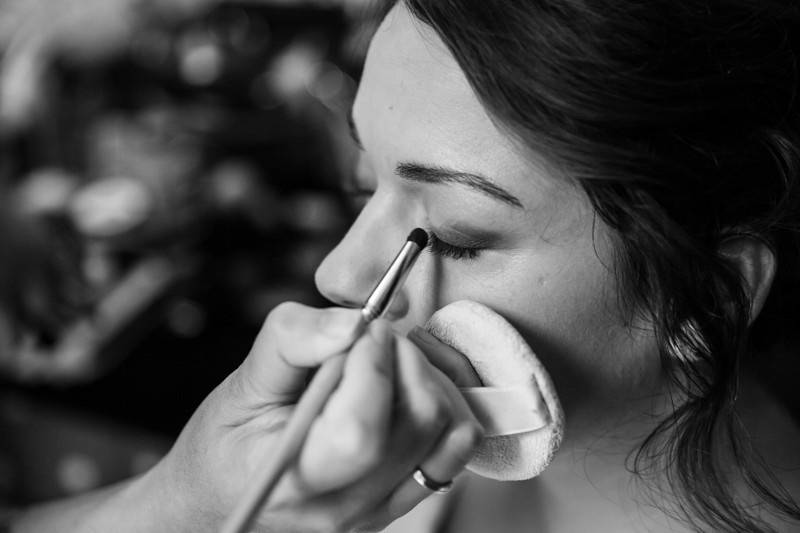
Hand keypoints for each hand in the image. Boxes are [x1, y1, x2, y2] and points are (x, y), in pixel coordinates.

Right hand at [144, 302, 482, 532]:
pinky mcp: (401, 500)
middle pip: (416, 424)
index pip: (362, 430)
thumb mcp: (244, 381)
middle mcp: (345, 506)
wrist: (225, 491)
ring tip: (384, 362)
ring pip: (443, 432)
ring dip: (424, 378)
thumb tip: (355, 324)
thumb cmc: (230, 437)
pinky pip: (452, 450)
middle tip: (373, 337)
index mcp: (294, 479)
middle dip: (403, 360)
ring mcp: (379, 509)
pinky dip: (441, 406)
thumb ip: (294, 341)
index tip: (363, 328)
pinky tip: (405, 388)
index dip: (372, 364)